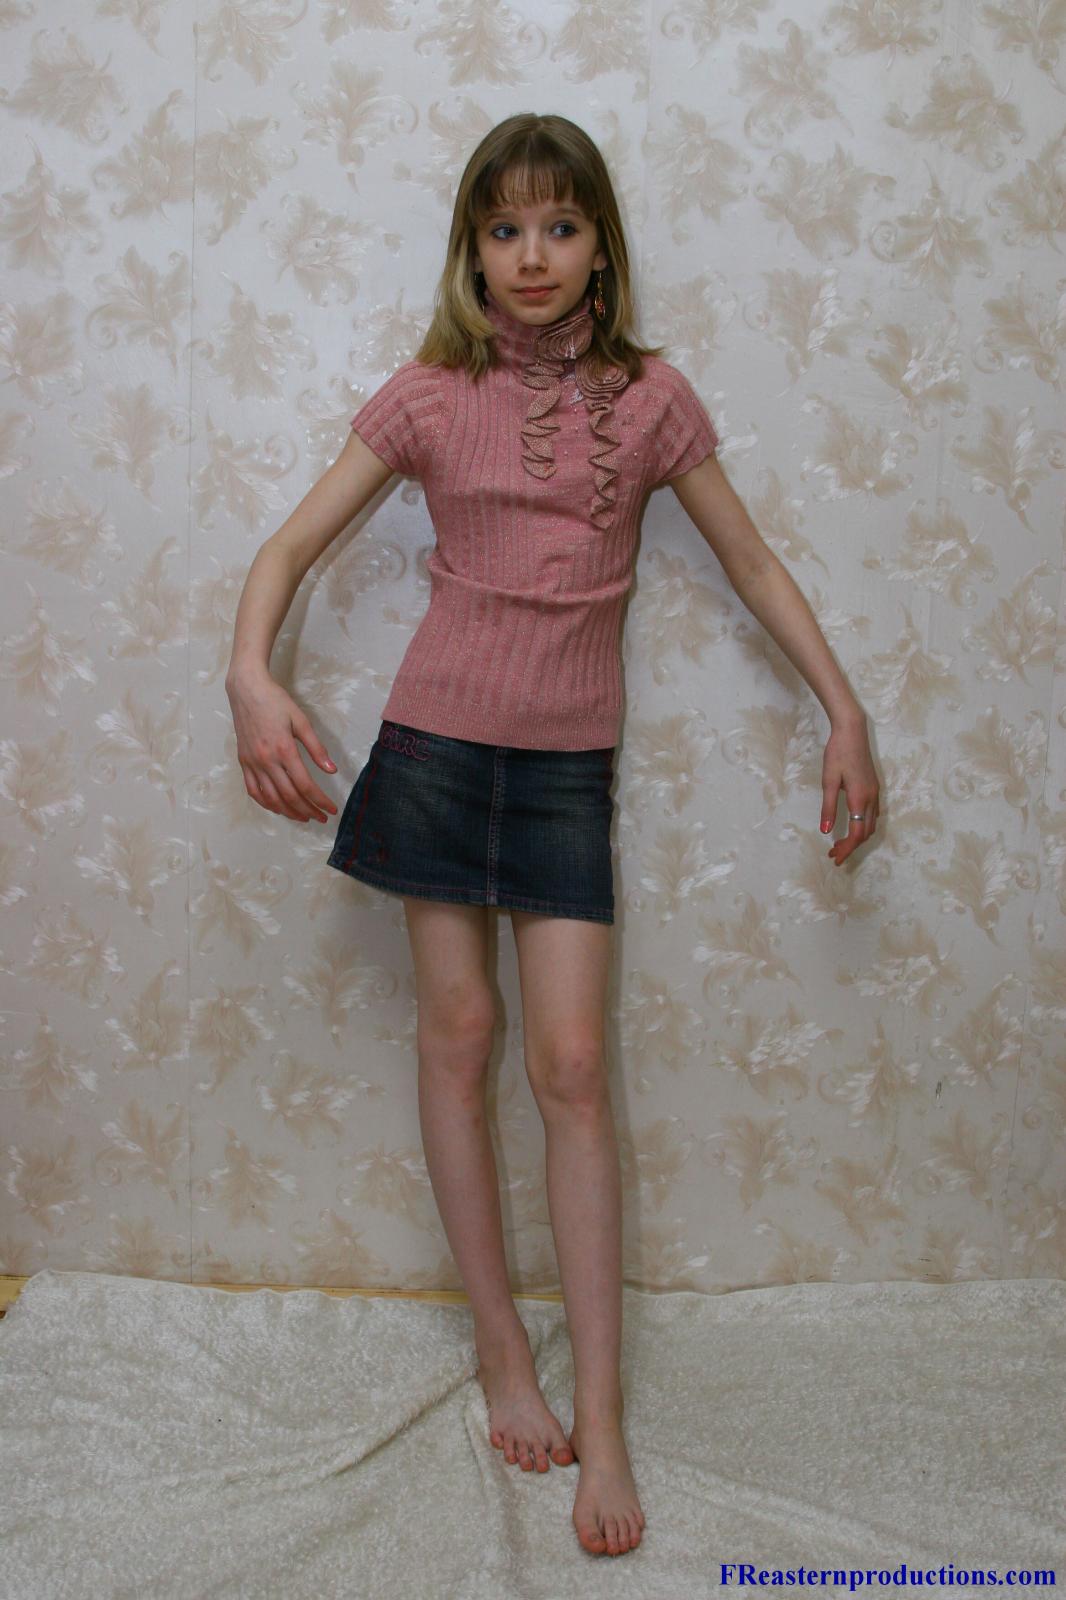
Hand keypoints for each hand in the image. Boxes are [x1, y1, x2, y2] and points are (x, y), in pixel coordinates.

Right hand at [226, 669, 338, 824]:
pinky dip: (267, 803)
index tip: (331, 809)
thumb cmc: (275, 701)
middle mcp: (266, 760)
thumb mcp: (301, 721)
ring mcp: (252, 763)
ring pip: (271, 798)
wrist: (246, 690)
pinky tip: (278, 807)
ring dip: (289, 812)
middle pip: (289, 796)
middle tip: (321, 817)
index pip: (305, 785)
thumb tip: (331, 770)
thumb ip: (316, 748)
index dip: (320, 801)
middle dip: (308, 810)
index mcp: (284, 750)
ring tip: (304, 817)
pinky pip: (253, 790)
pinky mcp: (243, 762)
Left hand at [820, 714, 878, 866]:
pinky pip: (872, 814)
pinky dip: (863, 825)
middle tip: (834, 853)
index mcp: (859, 798)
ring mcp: (875, 792)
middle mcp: (871, 798)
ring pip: (870, 824)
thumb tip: (826, 830)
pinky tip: (852, 825)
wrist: (852, 731)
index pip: (857, 834)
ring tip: (840, 843)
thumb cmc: (838, 753)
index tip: (835, 858)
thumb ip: (828, 807)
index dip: (847, 849)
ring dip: (857, 837)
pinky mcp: (874, 787)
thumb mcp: (828, 781)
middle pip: (865, 833)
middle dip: (851, 846)